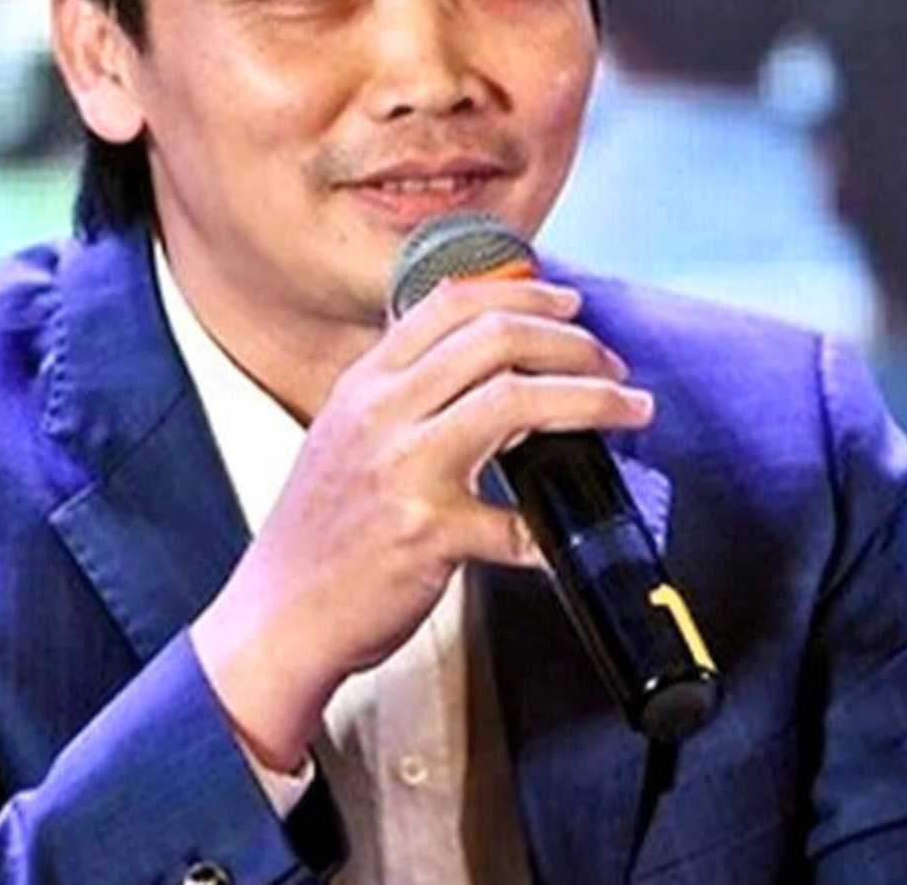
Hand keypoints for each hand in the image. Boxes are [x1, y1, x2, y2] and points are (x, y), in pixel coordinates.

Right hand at [190, 277, 653, 770]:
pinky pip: (514, 521)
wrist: (278, 613)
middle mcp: (382, 412)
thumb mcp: (345, 435)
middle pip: (495, 338)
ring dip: (590, 400)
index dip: (522, 292)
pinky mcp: (426, 532)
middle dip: (571, 341)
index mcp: (365, 383)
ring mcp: (403, 468)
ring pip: (516, 401)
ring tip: (627, 409)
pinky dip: (553, 528)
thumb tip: (488, 371)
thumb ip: (403, 395)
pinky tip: (569, 533)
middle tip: (610, 363)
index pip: (449, 303)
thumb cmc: (317, 532)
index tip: (567, 303)